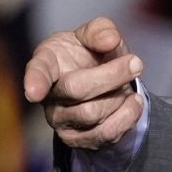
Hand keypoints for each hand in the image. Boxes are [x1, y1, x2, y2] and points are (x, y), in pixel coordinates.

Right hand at [25, 17, 144, 149]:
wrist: (105, 82)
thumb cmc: (92, 54)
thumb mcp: (96, 34)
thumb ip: (101, 30)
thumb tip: (109, 40)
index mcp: (47, 63)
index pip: (38, 71)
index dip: (35, 81)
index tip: (34, 92)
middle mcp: (48, 96)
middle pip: (77, 91)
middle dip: (113, 75)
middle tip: (136, 63)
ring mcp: (61, 121)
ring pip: (94, 114)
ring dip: (120, 96)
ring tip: (127, 85)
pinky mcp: (79, 140)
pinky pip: (105, 134)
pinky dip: (128, 116)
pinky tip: (133, 102)